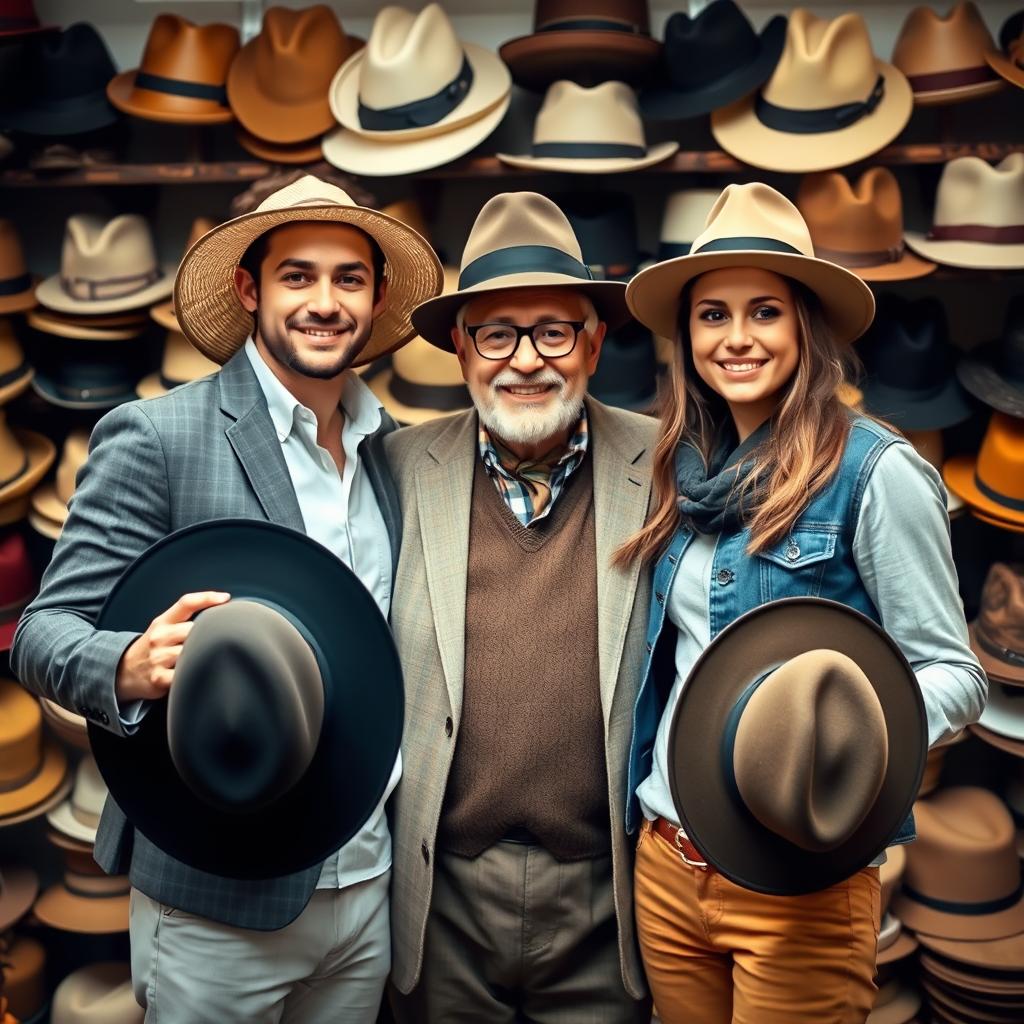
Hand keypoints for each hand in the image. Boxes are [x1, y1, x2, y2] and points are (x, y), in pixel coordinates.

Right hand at [115, 591, 230, 703]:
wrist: (123, 671)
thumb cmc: (152, 648)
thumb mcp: (162, 627)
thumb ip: (185, 620)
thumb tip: (219, 613)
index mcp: (162, 622)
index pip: (186, 603)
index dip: (207, 597)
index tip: (226, 598)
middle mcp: (160, 637)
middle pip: (195, 630)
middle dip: (206, 636)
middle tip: (212, 642)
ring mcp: (159, 658)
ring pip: (192, 652)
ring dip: (201, 656)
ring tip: (202, 659)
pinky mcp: (160, 678)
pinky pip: (185, 675)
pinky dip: (194, 674)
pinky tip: (195, 674)